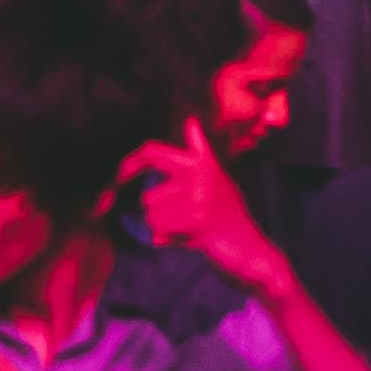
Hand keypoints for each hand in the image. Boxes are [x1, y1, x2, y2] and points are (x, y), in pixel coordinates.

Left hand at [123, 128, 294, 297]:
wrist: (251, 249)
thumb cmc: (228, 215)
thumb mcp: (216, 178)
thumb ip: (199, 151)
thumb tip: (191, 121)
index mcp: (201, 161)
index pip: (152, 152)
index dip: (129, 164)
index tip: (120, 177)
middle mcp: (200, 173)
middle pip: (148, 194)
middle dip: (155, 211)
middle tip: (175, 219)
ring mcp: (200, 195)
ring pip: (151, 214)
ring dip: (163, 225)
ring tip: (188, 227)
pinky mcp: (197, 218)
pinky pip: (159, 229)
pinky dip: (168, 238)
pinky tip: (189, 238)